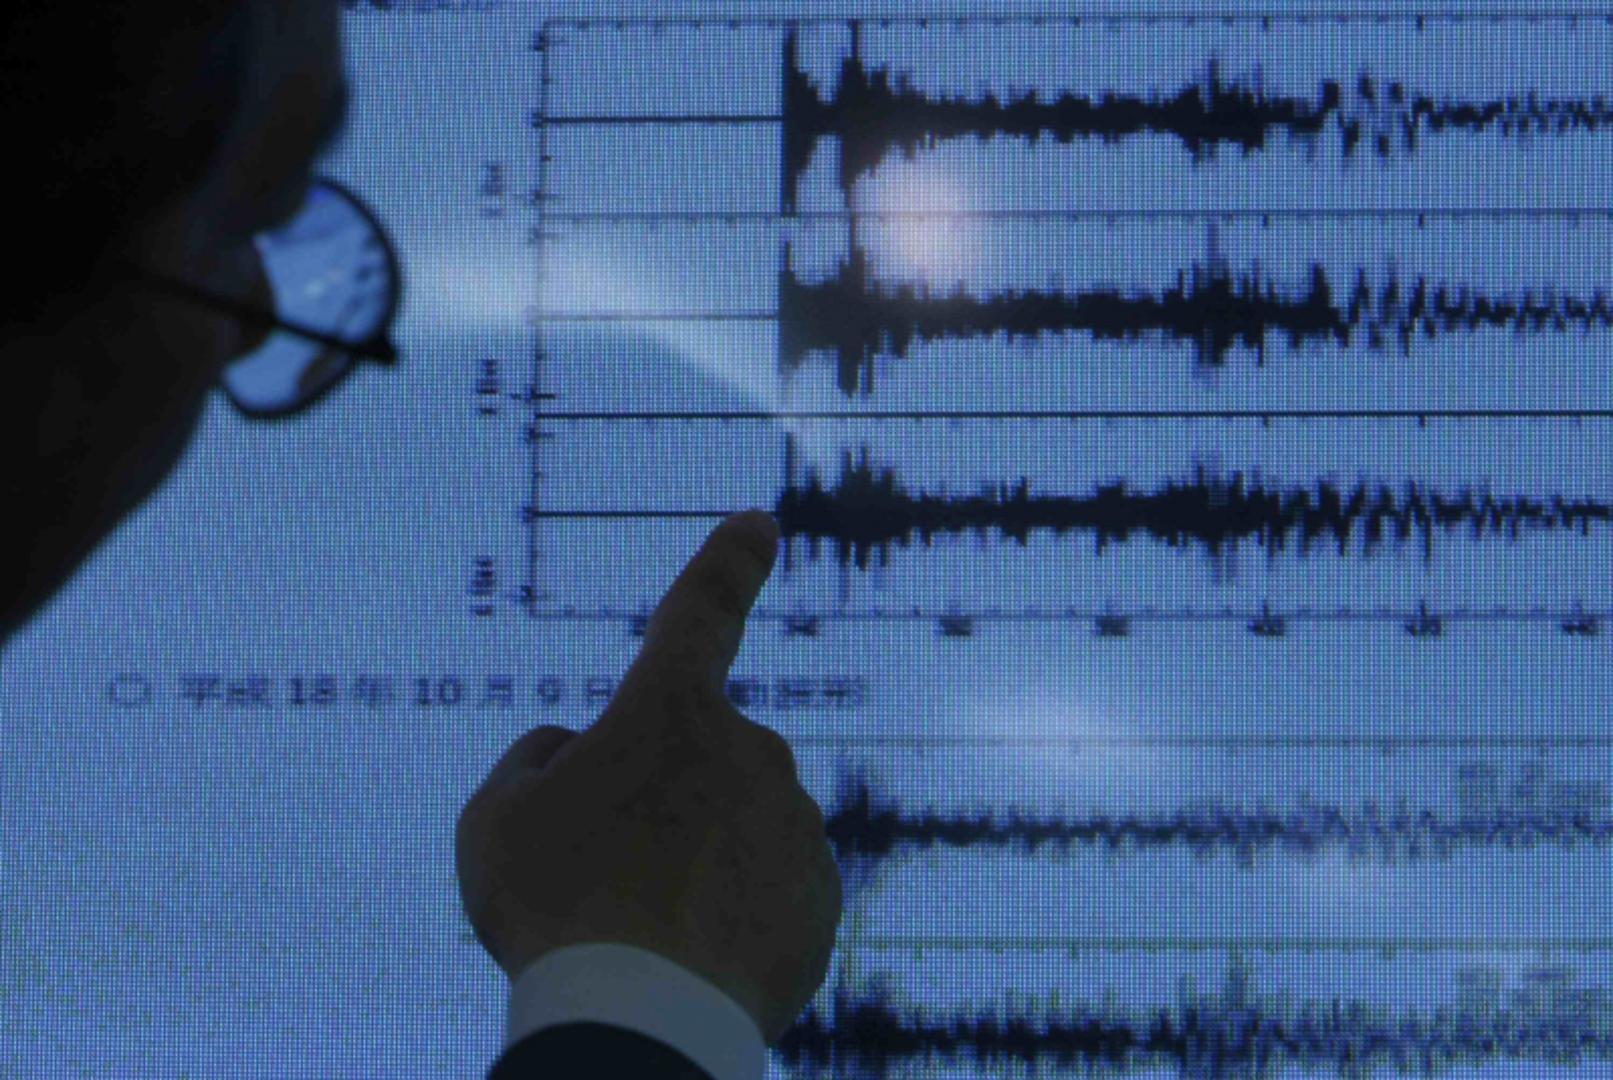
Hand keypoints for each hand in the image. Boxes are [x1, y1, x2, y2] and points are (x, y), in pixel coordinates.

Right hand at [455, 510, 842, 1043]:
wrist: (644, 1022)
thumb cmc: (554, 911)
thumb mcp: (495, 820)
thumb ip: (537, 761)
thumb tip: (578, 752)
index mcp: (672, 711)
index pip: (703, 612)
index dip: (729, 563)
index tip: (760, 523)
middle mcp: (750, 751)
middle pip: (698, 760)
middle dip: (660, 799)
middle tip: (607, 876)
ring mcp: (794, 824)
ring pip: (734, 828)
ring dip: (695, 861)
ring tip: (644, 930)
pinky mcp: (821, 896)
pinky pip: (768, 889)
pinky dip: (733, 914)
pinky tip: (692, 959)